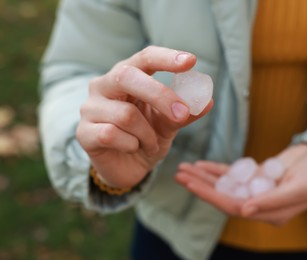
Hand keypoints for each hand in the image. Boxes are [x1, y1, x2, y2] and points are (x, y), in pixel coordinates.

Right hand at [76, 46, 212, 188]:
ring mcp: (90, 108)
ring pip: (126, 114)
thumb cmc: (147, 137)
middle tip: (182, 114)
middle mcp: (104, 85)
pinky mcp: (84, 132)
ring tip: (151, 143)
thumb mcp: (169, 124)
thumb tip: (208, 102)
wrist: (126, 167)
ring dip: (148, 134)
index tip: (191, 61)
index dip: (166, 57)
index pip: (144, 58)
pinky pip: (112, 134)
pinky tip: (132, 148)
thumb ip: (184, 113)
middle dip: (160, 96)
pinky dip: (132, 145)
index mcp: (127, 76)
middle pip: (128, 76)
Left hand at [176, 144, 306, 224]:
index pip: (232, 207)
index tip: (190, 184)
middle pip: (223, 196)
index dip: (210, 196)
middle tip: (179, 174)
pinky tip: (201, 165)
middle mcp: (259, 204)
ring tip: (184, 169)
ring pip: (225, 185)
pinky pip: (233, 174)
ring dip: (204, 177)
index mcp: (269, 213)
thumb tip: (242, 211)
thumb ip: (272, 201)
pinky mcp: (257, 176)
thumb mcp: (300, 187)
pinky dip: (217, 170)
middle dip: (200, 186)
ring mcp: (257, 190)